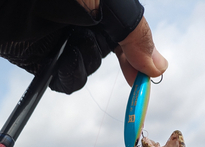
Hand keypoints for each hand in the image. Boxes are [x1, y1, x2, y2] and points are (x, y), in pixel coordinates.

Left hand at [0, 0, 167, 92]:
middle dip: (110, 57)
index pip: (129, 35)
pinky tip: (58, 62)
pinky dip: (68, 76)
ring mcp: (63, 42)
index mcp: (101, 6)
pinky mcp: (44, 61)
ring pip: (90, 69)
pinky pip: (68, 81)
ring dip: (84, 62)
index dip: (140, 56)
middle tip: (113, 62)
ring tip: (67, 43)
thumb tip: (159, 67)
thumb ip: (134, 33)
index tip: (147, 78)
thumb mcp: (105, 3)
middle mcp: (84, 23)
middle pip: (111, 54)